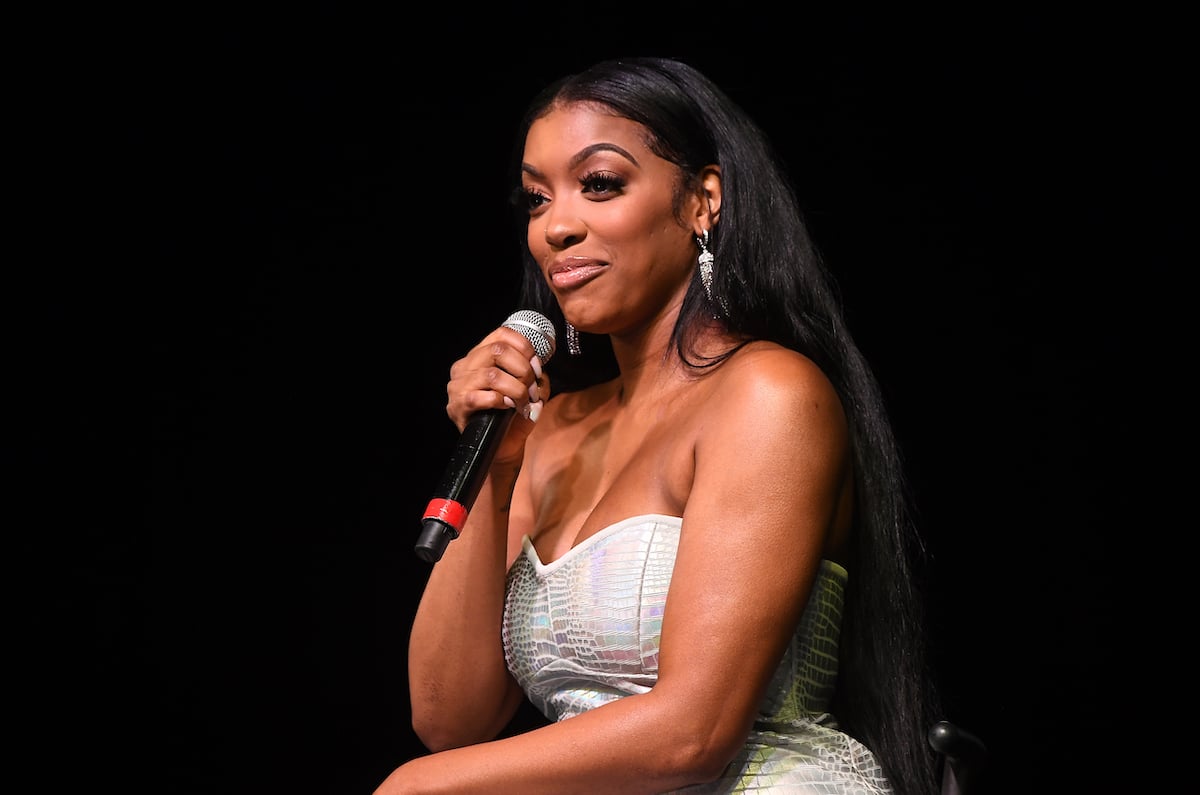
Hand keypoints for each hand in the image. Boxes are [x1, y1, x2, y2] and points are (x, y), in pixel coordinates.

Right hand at [445, 324, 549, 464]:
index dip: (524, 347)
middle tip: (531, 387)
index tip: (536, 367)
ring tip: (523, 401)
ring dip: (516, 389)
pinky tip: (508, 408)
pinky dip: (503, 401)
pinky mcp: (459, 406)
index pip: (501, 334)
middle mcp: (464, 366)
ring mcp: (458, 386)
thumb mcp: (529, 389)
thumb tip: (539, 369)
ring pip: (493, 374)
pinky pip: (484, 396)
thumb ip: (534, 374)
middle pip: (498, 349)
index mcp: (479, 356)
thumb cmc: (514, 416)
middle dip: (523, 368)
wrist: (502, 448)